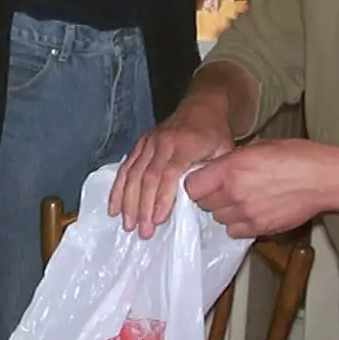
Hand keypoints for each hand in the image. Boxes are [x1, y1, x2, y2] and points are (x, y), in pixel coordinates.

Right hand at [110, 102, 234, 237]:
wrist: (202, 108)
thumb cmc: (215, 135)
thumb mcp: (224, 151)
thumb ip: (213, 173)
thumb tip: (200, 199)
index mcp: (185, 144)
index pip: (168, 174)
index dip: (161, 198)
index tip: (157, 220)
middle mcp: (162, 142)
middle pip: (147, 177)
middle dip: (142, 207)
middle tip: (142, 231)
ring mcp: (148, 142)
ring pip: (132, 174)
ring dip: (127, 201)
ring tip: (127, 224)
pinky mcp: (139, 144)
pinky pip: (124, 168)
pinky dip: (117, 189)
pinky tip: (114, 208)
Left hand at [182, 139, 338, 238]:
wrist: (324, 178)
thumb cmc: (295, 156)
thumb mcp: (257, 147)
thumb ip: (231, 161)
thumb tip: (215, 169)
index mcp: (230, 169)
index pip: (191, 186)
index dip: (196, 184)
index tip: (203, 180)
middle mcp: (235, 193)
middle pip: (203, 204)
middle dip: (210, 196)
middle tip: (224, 189)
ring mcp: (247, 213)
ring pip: (218, 219)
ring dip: (224, 211)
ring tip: (241, 200)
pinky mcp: (260, 228)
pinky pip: (235, 231)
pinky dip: (238, 224)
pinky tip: (250, 212)